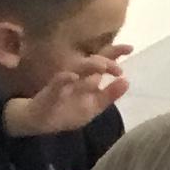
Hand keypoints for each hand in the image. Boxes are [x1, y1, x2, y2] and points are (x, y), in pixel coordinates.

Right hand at [5, 55, 127, 138]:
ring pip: (76, 68)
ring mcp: (63, 81)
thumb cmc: (67, 111)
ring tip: (103, 66)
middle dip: (105, 59)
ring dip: (89, 66)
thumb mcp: (94, 106)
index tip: (130, 48)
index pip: (103, 60)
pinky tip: (73, 77)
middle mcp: (77, 74)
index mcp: (88, 77)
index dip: (115, 52)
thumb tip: (127, 81)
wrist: (39, 121)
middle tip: (117, 68)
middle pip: (91, 60)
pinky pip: (57, 83)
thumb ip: (110, 95)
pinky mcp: (50, 91)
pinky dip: (64, 79)